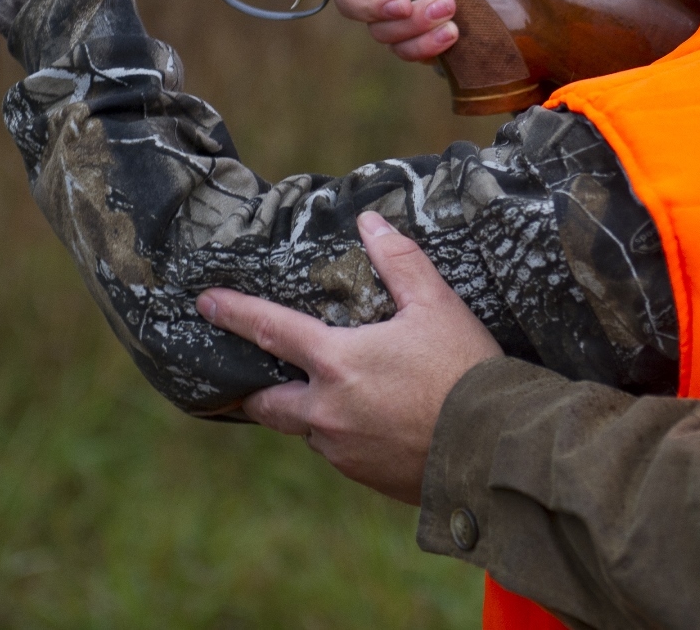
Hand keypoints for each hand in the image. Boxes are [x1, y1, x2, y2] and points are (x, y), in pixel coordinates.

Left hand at [198, 211, 501, 504]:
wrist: (493, 448)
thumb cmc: (465, 371)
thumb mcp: (437, 306)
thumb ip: (399, 262)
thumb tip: (370, 223)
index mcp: (337, 362)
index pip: (271, 330)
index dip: (234, 313)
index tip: (206, 303)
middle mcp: (327, 411)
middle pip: (268, 402)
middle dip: (256, 390)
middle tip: (256, 379)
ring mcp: (342, 450)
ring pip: (308, 428)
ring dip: (312, 411)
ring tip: (338, 395)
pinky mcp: (363, 476)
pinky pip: (339, 452)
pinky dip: (345, 434)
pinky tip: (375, 423)